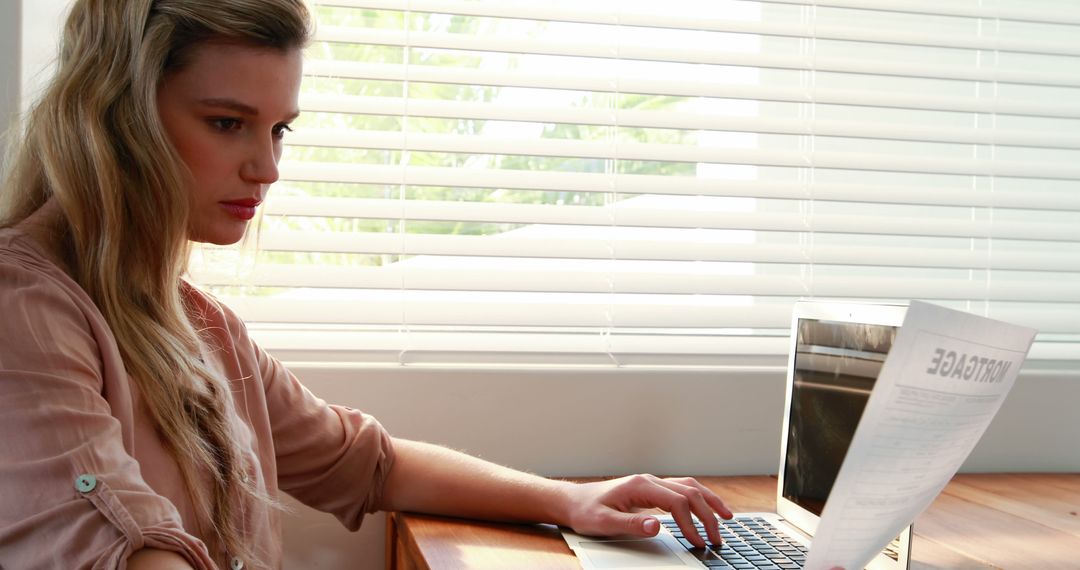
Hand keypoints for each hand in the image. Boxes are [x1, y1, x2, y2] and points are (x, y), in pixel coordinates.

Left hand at [562, 474, 732, 546]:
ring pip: (689, 487)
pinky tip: (707, 508)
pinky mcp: (651, 490)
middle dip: (707, 515)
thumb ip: (630, 524)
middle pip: (689, 492)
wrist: (573, 502)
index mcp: (640, 486)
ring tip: (727, 518)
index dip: (691, 523)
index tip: (697, 542)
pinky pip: (682, 490)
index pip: (677, 501)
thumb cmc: (587, 511)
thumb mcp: (604, 522)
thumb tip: (656, 526)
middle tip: (716, 539)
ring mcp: (651, 483)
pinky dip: (699, 498)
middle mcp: (649, 481)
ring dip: (709, 501)